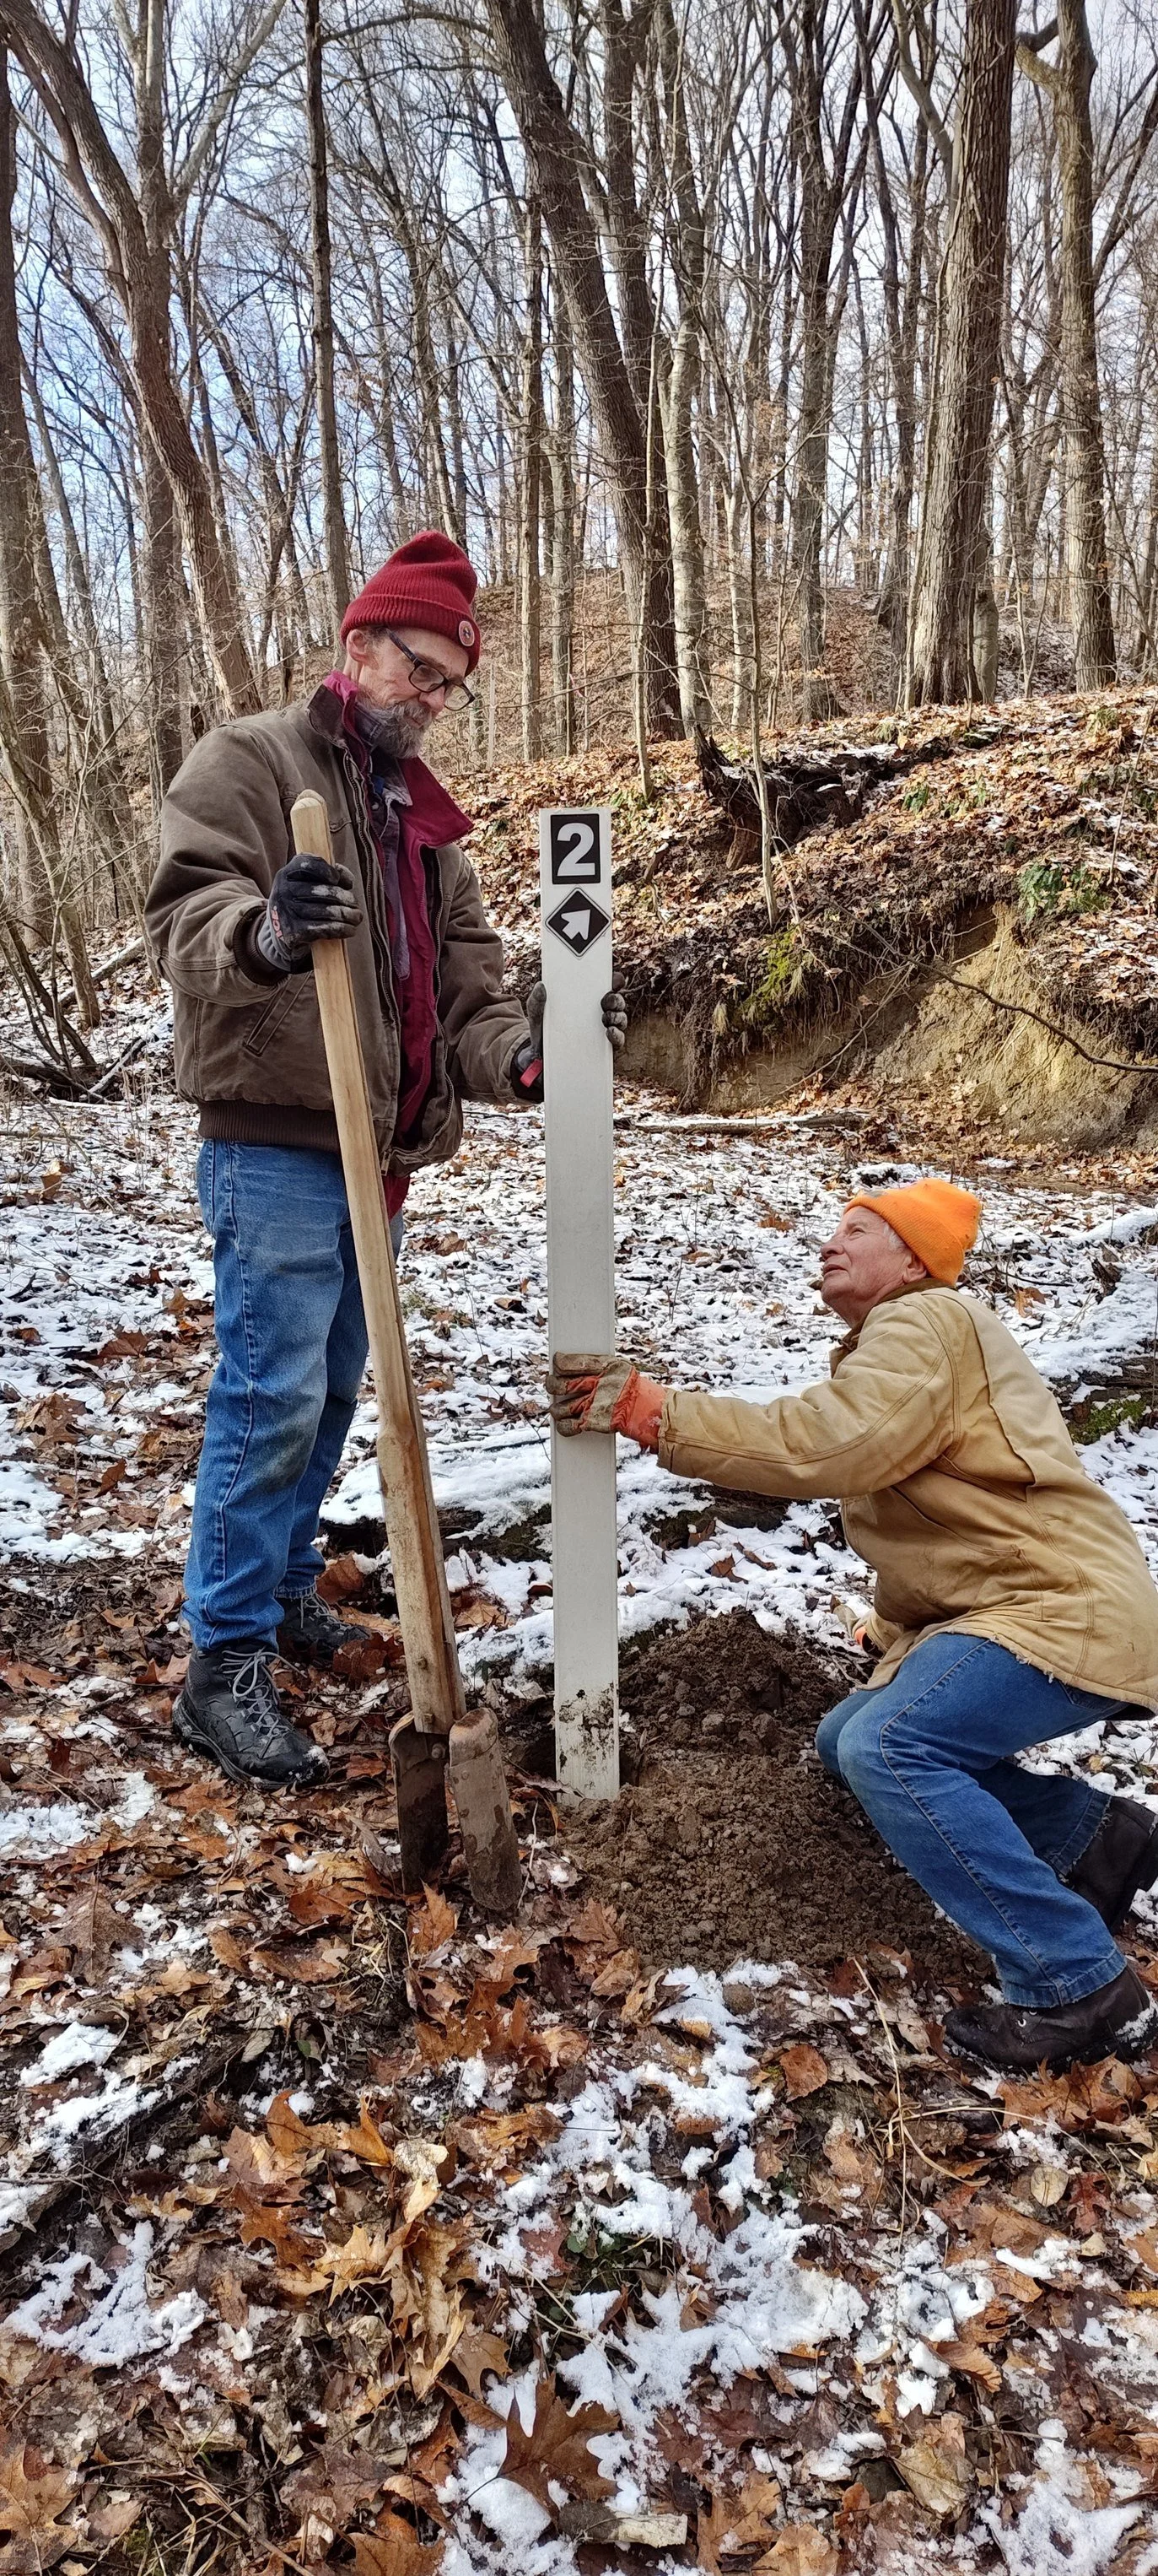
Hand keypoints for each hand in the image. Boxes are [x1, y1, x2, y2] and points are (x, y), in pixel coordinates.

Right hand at [256, 854, 361, 973]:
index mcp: (286, 874)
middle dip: (345, 897)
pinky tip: (350, 930)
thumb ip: (326, 876)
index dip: (327, 870)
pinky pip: (323, 928)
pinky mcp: (292, 933)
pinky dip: (341, 929)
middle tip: (355, 904)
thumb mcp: (306, 886)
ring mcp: (285, 913)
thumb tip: (348, 881)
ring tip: (357, 917)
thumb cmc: (301, 906)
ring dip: (347, 915)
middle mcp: (282, 891)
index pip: (307, 864)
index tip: (339, 879)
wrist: (281, 936)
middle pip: (321, 890)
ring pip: (325, 911)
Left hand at [512, 979, 627, 1097]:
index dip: (614, 981)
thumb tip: (540, 986)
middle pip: (615, 1002)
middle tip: (607, 1000)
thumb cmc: (542, 1032)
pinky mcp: (603, 1049)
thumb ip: (536, 1001)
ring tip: (607, 1017)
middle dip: (616, 999)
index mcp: (584, 1000)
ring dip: (618, 1016)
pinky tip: (609, 1032)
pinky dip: (617, 1036)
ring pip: (620, 1019)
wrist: (540, 1060)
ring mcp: (601, 1031)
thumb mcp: (536, 1015)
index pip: (604, 987)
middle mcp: (596, 1013)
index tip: (615, 979)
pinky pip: (617, 1041)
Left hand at [547, 1351, 667, 1448]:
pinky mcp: (594, 1422)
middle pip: (560, 1385)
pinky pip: (569, 1426)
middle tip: (552, 1385)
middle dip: (552, 1385)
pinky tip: (563, 1422)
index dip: (559, 1363)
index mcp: (603, 1366)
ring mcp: (594, 1404)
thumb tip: (568, 1363)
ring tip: (557, 1409)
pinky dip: (563, 1426)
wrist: (647, 1409)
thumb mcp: (617, 1367)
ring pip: (561, 1407)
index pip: (569, 1363)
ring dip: (556, 1409)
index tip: (557, 1363)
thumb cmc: (631, 1387)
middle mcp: (596, 1384)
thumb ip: (595, 1366)